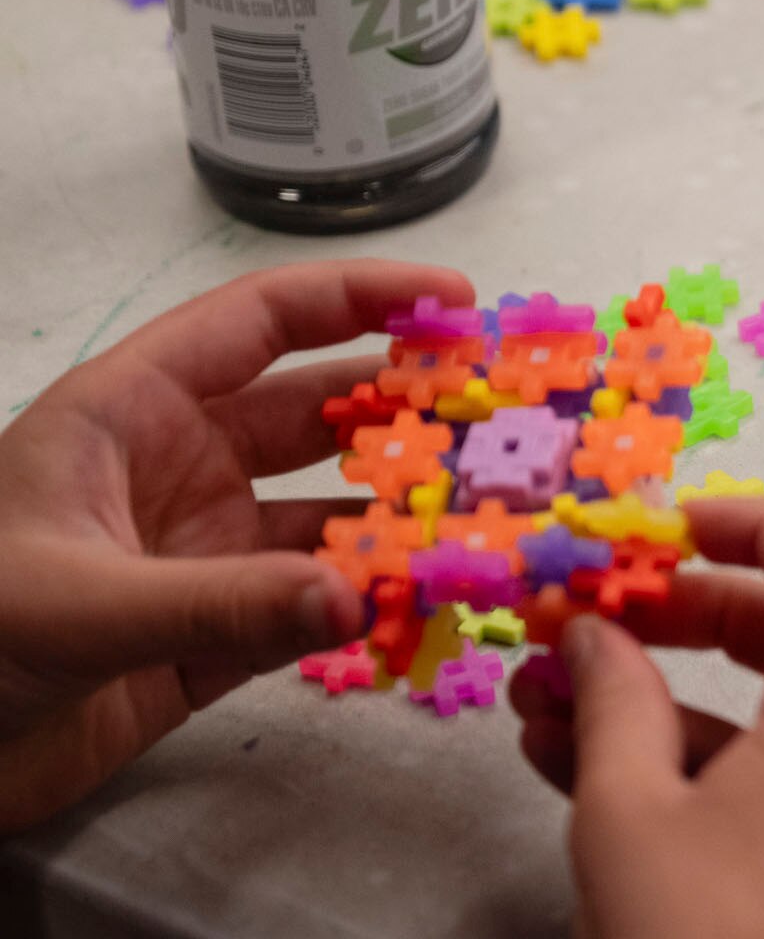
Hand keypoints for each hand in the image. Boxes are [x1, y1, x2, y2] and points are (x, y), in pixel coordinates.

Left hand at [0, 262, 468, 831]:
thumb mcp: (77, 605)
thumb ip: (222, 604)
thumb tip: (358, 597)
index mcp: (128, 415)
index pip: (260, 323)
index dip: (359, 298)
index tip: (456, 301)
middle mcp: (177, 471)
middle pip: (319, 416)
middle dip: (413, 410)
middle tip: (509, 415)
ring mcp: (201, 555)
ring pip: (331, 518)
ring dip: (406, 520)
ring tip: (494, 519)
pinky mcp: (212, 639)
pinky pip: (315, 609)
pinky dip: (372, 607)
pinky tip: (431, 605)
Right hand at [510, 499, 763, 938]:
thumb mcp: (624, 804)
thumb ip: (610, 695)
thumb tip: (595, 632)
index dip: (750, 522)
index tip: (663, 525)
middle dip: (684, 615)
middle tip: (589, 617)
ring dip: (663, 698)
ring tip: (542, 705)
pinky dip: (691, 759)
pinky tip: (577, 768)